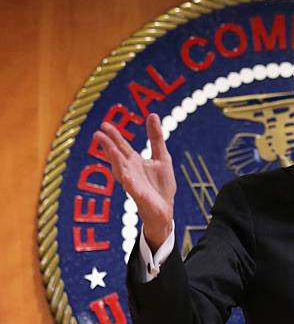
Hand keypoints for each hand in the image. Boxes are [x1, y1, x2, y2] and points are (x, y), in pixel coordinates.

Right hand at [94, 114, 175, 251]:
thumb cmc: (161, 185)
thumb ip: (156, 137)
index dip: (113, 136)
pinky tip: (126, 176)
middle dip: (108, 146)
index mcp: (134, 162)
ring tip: (110, 150)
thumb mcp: (162, 156)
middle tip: (98, 134)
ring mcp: (133, 184)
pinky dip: (129, 183)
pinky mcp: (140, 197)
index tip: (104, 125)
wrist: (165, 209)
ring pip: (121, 171)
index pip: (121, 146)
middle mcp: (130, 172)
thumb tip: (152, 115)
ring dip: (115, 161)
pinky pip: (133, 189)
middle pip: (117, 157)